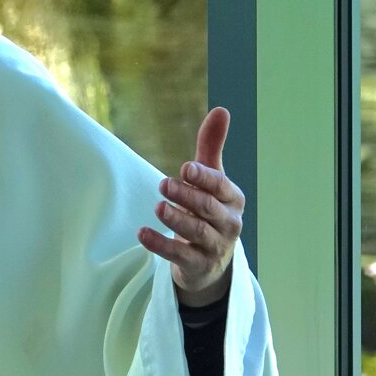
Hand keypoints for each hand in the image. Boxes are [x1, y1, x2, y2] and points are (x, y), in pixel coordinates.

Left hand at [138, 107, 244, 305]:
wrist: (210, 261)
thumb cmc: (209, 211)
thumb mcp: (211, 180)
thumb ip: (211, 147)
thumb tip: (221, 110)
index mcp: (232, 199)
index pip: (221, 186)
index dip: (204, 178)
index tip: (185, 168)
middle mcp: (229, 223)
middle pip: (208, 209)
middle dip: (187, 196)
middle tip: (163, 184)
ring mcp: (215, 246)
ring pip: (196, 232)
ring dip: (176, 220)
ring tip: (158, 208)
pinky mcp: (198, 265)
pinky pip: (179, 255)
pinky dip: (160, 244)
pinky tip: (142, 233)